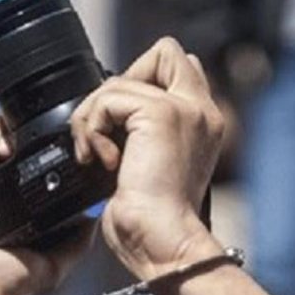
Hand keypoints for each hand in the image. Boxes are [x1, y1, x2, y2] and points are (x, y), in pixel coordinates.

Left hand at [71, 38, 225, 279]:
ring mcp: (182, 109)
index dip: (142, 83)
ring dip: (94, 117)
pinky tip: (103, 161)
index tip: (123, 126)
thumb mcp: (148, 167)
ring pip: (121, 79)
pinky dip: (92, 127)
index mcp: (202, 122)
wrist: (163, 241)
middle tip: (111, 131)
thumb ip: (142, 133)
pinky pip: (109, 96)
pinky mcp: (160, 114)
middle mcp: (200, 110)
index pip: (179, 66)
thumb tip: (110, 113)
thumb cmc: (153, 220)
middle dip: (122, 87)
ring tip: (99, 155)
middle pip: (162, 53)